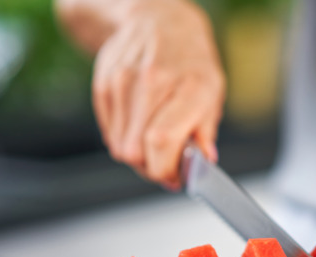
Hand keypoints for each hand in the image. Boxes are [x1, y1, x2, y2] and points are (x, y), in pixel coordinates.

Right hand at [92, 0, 223, 187]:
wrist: (158, 20)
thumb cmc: (190, 60)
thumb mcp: (212, 92)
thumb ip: (205, 132)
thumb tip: (202, 165)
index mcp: (189, 86)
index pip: (162, 141)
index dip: (166, 169)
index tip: (176, 177)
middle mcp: (152, 82)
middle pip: (137, 151)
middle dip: (153, 168)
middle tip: (168, 163)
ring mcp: (123, 82)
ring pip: (121, 147)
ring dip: (139, 156)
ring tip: (156, 142)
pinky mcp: (103, 85)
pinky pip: (110, 133)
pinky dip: (125, 139)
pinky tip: (141, 125)